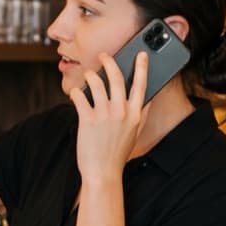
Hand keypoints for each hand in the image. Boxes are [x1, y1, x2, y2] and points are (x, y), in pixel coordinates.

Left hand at [71, 51, 149, 179]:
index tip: (141, 54)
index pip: (141, 85)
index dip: (141, 67)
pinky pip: (79, 96)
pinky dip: (76, 92)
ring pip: (95, 82)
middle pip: (116, 77)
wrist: (103, 172)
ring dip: (90, 74)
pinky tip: (76, 93)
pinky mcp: (87, 119)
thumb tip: (149, 99)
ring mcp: (104, 115)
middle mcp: (121, 112)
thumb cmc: (118, 153)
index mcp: (135, 114)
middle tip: (103, 56)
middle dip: (109, 61)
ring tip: (88, 74)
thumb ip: (142, 114)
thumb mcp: (135, 133)